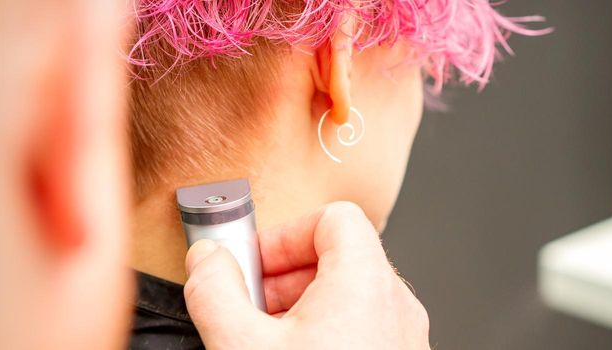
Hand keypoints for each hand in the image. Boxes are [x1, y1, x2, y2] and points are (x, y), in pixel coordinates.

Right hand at [183, 202, 429, 348]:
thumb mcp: (242, 345)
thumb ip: (215, 290)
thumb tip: (206, 259)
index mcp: (367, 282)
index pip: (335, 217)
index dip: (284, 234)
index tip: (251, 264)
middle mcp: (397, 304)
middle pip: (341, 255)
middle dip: (285, 275)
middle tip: (249, 306)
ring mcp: (405, 335)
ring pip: (351, 294)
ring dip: (302, 306)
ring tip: (267, 338)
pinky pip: (365, 325)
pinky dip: (327, 329)